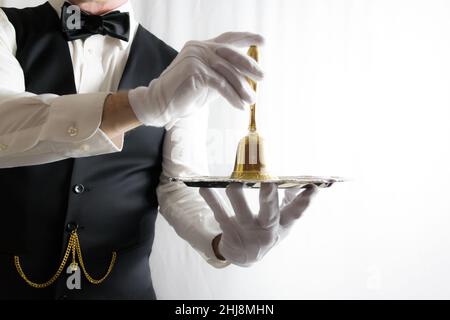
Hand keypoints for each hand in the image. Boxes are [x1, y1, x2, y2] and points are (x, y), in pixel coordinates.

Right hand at [128, 32, 264, 126]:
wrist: (161, 103)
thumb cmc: (184, 93)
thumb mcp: (209, 82)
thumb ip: (224, 75)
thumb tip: (246, 80)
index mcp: (202, 47)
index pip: (228, 38)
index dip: (246, 38)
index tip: (262, 41)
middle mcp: (199, 48)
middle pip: (231, 53)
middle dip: (249, 65)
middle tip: (263, 76)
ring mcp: (196, 58)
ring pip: (228, 71)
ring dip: (242, 88)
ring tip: (251, 100)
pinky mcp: (196, 72)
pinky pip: (221, 84)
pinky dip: (233, 96)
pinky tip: (240, 106)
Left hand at [200, 183, 318, 266]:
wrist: (244, 255)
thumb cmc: (266, 230)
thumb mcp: (282, 221)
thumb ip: (291, 200)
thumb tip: (304, 181)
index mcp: (282, 225)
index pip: (296, 213)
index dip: (305, 202)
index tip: (312, 187)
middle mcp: (266, 230)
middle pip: (269, 215)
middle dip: (269, 199)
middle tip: (268, 184)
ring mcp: (247, 232)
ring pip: (242, 214)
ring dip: (237, 197)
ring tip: (233, 183)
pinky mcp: (229, 231)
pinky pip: (219, 214)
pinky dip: (211, 200)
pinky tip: (204, 187)